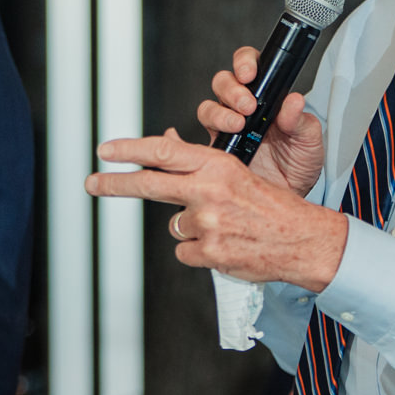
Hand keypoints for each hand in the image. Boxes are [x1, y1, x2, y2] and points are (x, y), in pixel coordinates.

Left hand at [87, 131, 348, 290]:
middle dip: (115, 184)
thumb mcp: (237, 173)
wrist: (302, 240)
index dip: (130, 149)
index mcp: (218, 166)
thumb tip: (165, 142)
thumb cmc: (272, 206)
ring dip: (191, 228)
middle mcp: (209, 191)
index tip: (106, 150)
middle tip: (91, 182)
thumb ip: (198, 163)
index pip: (165, 151)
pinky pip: (185, 251)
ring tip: (223, 228)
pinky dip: (200, 252)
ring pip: (175, 224)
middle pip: (150, 184)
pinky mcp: (209, 252)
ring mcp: (208, 223)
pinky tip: (225, 245)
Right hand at [195, 46, 324, 195]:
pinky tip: (221, 140)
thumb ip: (300, 121)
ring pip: (209, 107)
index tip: (250, 74)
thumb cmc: (298, 165)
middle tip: (247, 105)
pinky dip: (206, 135)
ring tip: (238, 126)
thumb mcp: (309, 141)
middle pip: (223, 83)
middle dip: (232, 90)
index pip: (251, 67)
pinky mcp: (217, 149)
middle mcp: (243, 109)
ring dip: (219, 113)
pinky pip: (201, 137)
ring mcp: (227, 128)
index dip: (245, 63)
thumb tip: (294, 101)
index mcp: (267, 98)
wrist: (288, 197)